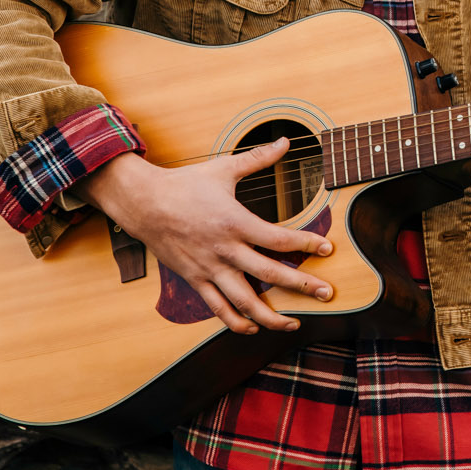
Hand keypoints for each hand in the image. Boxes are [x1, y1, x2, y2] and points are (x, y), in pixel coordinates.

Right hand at [78, 136, 334, 335]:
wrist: (143, 203)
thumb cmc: (185, 184)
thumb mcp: (223, 168)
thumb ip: (258, 158)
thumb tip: (285, 140)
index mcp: (235, 222)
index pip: (278, 239)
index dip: (306, 244)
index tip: (327, 248)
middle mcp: (225, 249)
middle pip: (270, 273)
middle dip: (302, 285)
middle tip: (327, 294)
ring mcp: (209, 268)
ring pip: (244, 300)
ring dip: (270, 316)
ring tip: (293, 324)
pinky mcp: (195, 279)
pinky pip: (217, 307)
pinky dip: (235, 322)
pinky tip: (252, 328)